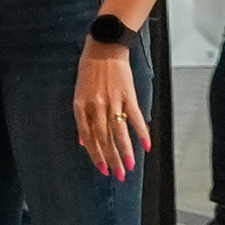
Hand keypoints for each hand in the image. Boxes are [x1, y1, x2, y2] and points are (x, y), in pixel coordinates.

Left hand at [78, 40, 150, 177]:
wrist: (104, 49)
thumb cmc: (89, 72)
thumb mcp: (78, 94)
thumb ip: (82, 119)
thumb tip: (82, 142)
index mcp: (80, 107)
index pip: (87, 137)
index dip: (95, 154)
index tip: (102, 169)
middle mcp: (95, 106)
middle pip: (103, 138)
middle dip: (110, 158)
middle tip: (117, 175)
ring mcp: (113, 101)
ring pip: (118, 132)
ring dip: (125, 151)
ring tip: (130, 167)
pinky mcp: (128, 96)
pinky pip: (135, 118)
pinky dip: (141, 133)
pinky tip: (146, 146)